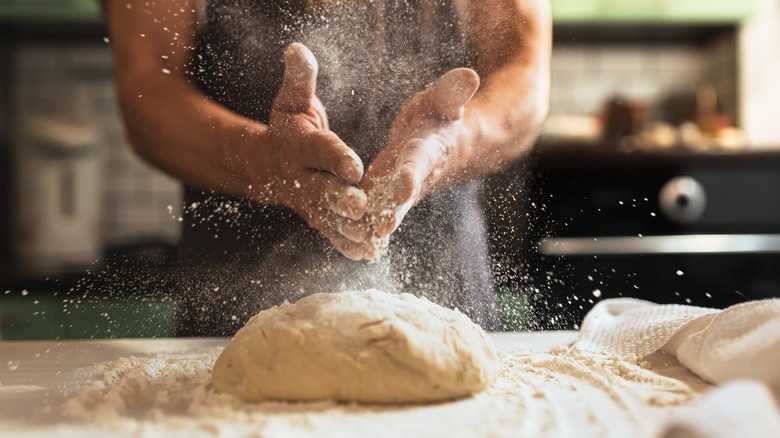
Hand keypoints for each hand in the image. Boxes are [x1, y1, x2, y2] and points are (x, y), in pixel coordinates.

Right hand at [255, 43, 369, 258]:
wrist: (266, 166)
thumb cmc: (288, 128)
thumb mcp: (292, 101)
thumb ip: (299, 79)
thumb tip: (297, 48)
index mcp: (300, 146)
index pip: (319, 150)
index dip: (336, 156)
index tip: (354, 164)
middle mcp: (301, 177)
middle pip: (322, 189)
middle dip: (340, 199)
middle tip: (361, 206)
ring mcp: (308, 202)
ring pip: (328, 217)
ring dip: (347, 229)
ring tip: (369, 236)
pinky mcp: (316, 218)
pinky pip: (330, 233)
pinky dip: (345, 244)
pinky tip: (366, 253)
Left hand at [358, 68, 480, 259]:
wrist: (445, 144)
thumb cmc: (440, 116)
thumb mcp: (445, 100)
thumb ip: (452, 91)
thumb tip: (469, 74)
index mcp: (427, 150)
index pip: (419, 162)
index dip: (411, 174)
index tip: (403, 187)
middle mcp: (415, 175)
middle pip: (403, 196)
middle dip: (393, 211)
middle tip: (380, 228)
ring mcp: (400, 190)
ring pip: (388, 210)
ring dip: (375, 227)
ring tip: (360, 244)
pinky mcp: (386, 195)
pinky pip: (376, 214)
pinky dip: (367, 229)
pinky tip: (353, 246)